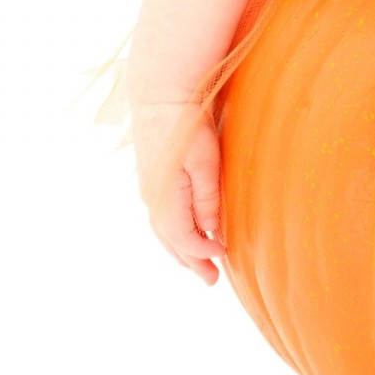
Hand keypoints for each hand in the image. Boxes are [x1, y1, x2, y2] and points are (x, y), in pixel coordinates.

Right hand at [132, 101, 225, 285]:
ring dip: (180, 249)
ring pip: (164, 230)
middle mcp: (152, 198)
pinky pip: (162, 216)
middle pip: (171, 241)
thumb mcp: (205, 162)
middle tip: (210, 280)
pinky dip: (174, 232)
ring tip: (197, 264)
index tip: (224, 255)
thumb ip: (208, 199)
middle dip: (190, 261)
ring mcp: (149, 189)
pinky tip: (184, 232)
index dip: (203, 252)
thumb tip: (213, 233)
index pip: (184, 239)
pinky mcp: (152, 178)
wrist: (159, 95)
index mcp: (165, 198)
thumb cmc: (187, 126)